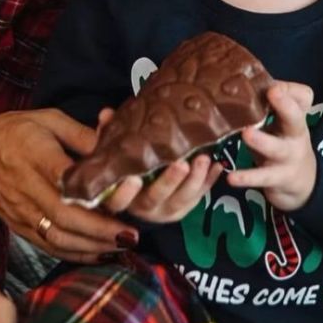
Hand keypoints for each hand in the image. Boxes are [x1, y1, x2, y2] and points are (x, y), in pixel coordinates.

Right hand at [0, 110, 140, 261]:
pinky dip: (75, 254)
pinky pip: (49, 246)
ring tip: (122, 245)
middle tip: (131, 234)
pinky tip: (98, 252)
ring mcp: (22, 213)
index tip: (121, 199)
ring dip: (92, 246)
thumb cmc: (11, 133)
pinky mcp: (20, 227)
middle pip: (65, 218)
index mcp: (35, 155)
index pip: (64, 180)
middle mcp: (27, 189)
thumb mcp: (46, 119)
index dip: (92, 194)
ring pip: (58, 238)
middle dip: (100, 230)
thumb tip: (112, 148)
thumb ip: (80, 134)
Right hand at [90, 109, 221, 222]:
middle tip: (181, 163)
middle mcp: (144, 206)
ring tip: (203, 159)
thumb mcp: (117, 151)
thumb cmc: (129, 165)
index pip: (118, 200)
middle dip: (169, 181)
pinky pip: (200, 195)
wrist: (145, 187)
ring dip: (194, 179)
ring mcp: (166, 208)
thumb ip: (109, 134)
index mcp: (122, 195)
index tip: (134, 177)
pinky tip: (216, 165)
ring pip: (182, 197)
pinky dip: (209, 180)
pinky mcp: (185, 207)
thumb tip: (106, 114)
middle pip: (156, 197)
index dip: (125, 192)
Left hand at [226, 82, 316, 210]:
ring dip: (262, 140)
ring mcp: (288, 157)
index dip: (289, 91)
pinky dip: (247, 177)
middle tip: (272, 92)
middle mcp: (295, 134)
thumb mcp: (281, 123)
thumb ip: (266, 105)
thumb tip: (238, 81)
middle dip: (286, 106)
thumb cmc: (284, 142)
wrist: (302, 182)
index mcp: (294, 116)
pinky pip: (262, 177)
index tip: (273, 85)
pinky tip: (231, 177)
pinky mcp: (277, 178)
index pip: (302, 98)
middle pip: (296, 118)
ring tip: (247, 134)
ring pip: (277, 148)